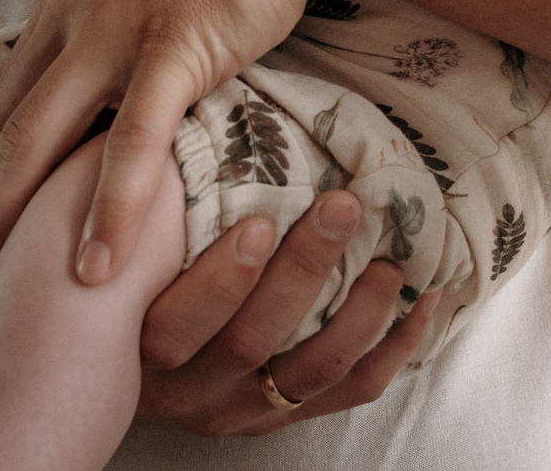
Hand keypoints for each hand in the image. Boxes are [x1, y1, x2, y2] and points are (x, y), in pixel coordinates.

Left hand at [0, 0, 344, 300]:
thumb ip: (127, 8)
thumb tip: (126, 56)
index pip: (4, 88)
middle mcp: (74, 10)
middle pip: (5, 126)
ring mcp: (118, 28)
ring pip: (40, 139)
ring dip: (12, 221)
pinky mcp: (174, 45)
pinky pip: (133, 142)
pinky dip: (107, 209)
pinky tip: (95, 265)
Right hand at [135, 196, 436, 434]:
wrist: (143, 360)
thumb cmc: (142, 277)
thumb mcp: (129, 246)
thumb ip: (143, 205)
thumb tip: (164, 138)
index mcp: (141, 349)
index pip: (177, 327)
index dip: (222, 280)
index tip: (260, 221)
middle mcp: (195, 392)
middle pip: (252, 341)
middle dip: (304, 271)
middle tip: (343, 206)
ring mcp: (248, 408)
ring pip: (313, 369)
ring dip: (359, 310)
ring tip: (388, 257)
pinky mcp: (293, 413)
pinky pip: (355, 388)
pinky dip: (396, 343)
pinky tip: (421, 296)